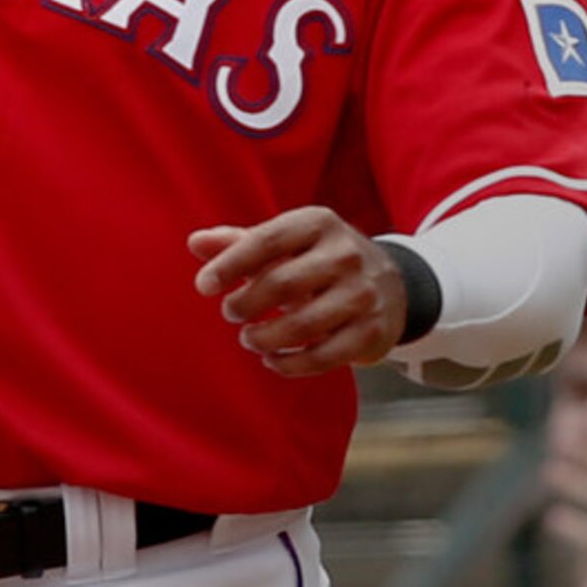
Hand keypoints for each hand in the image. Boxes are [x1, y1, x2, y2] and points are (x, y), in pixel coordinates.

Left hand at [188, 207, 407, 376]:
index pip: (266, 240)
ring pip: (303, 325)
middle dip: (246, 303)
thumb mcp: (284, 241)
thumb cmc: (317, 259)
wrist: (391, 284)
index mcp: (318, 223)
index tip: (204, 286)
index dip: (230, 264)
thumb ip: (238, 242)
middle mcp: (346, 255)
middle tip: (230, 312)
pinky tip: (272, 360)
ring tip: (248, 338)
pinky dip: (290, 364)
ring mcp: (363, 295)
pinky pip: (324, 356)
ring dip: (265, 338)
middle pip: (283, 284)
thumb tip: (194, 242)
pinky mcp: (372, 332)